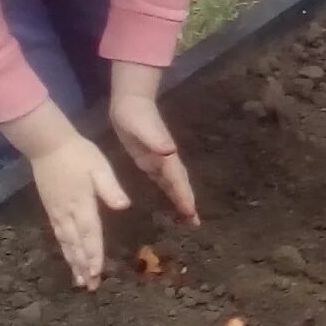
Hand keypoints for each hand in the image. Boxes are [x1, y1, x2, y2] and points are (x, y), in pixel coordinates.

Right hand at [29, 134, 129, 289]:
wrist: (47, 144)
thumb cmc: (78, 154)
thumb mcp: (99, 166)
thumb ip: (110, 187)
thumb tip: (124, 205)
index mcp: (82, 204)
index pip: (90, 234)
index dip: (93, 254)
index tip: (96, 273)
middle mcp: (68, 213)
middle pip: (76, 244)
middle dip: (83, 266)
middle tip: (89, 286)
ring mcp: (57, 212)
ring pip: (66, 243)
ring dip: (73, 262)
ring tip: (79, 281)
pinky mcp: (51, 209)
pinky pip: (58, 235)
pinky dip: (64, 249)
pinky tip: (68, 257)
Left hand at [109, 64, 198, 224]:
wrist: (131, 102)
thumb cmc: (136, 114)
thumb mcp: (143, 126)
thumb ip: (156, 138)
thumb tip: (170, 150)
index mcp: (165, 156)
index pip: (177, 179)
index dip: (184, 196)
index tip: (192, 213)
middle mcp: (166, 161)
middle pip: (180, 185)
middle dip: (187, 203)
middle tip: (194, 223)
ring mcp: (159, 161)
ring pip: (173, 185)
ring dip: (180, 200)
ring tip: (187, 218)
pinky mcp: (150, 161)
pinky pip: (162, 182)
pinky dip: (169, 193)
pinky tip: (170, 202)